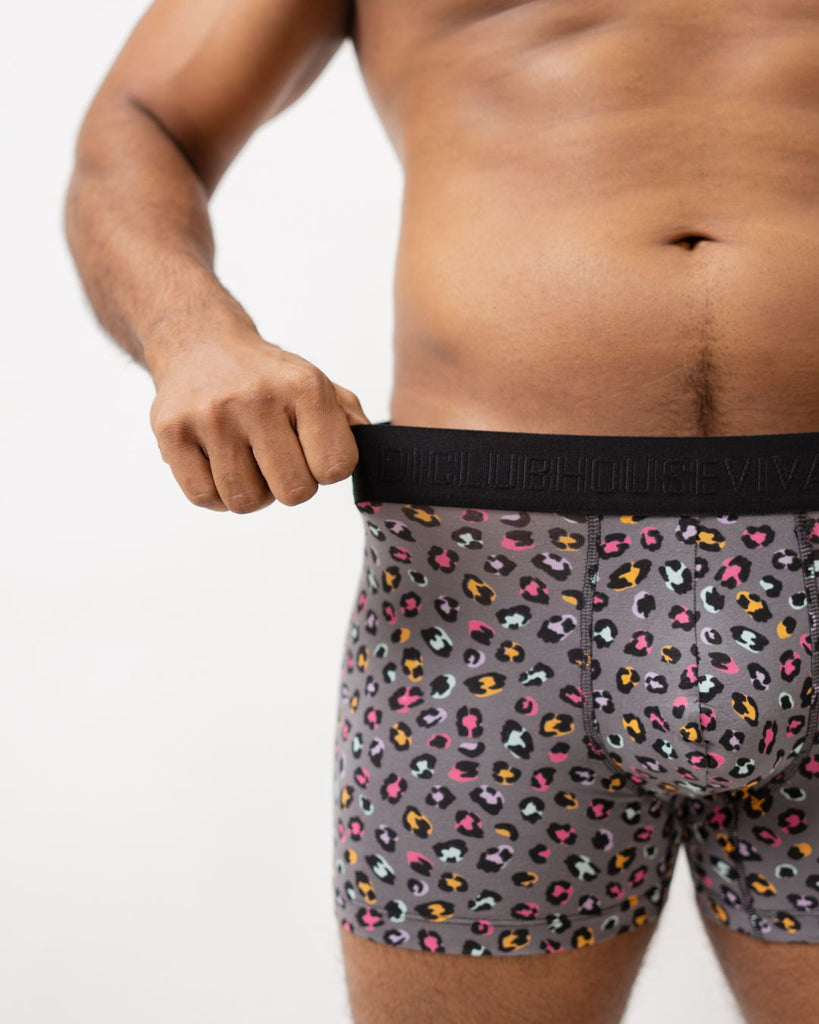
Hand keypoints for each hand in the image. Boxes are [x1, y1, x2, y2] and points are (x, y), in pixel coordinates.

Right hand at [148, 331, 370, 512]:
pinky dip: (216, 494)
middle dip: (290, 485)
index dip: (326, 469)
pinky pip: (204, 498)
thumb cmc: (268, 377)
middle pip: (293, 494)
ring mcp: (211, 415)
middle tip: (277, 460)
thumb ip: (350, 422)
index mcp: (304, 386)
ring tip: (247, 460)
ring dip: (252, 492)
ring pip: (246, 501)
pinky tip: (219, 464)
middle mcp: (257, 398)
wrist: (200, 343)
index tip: (310, 450)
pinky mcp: (171, 430)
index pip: (336, 468)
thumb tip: (379, 457)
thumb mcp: (317, 384)